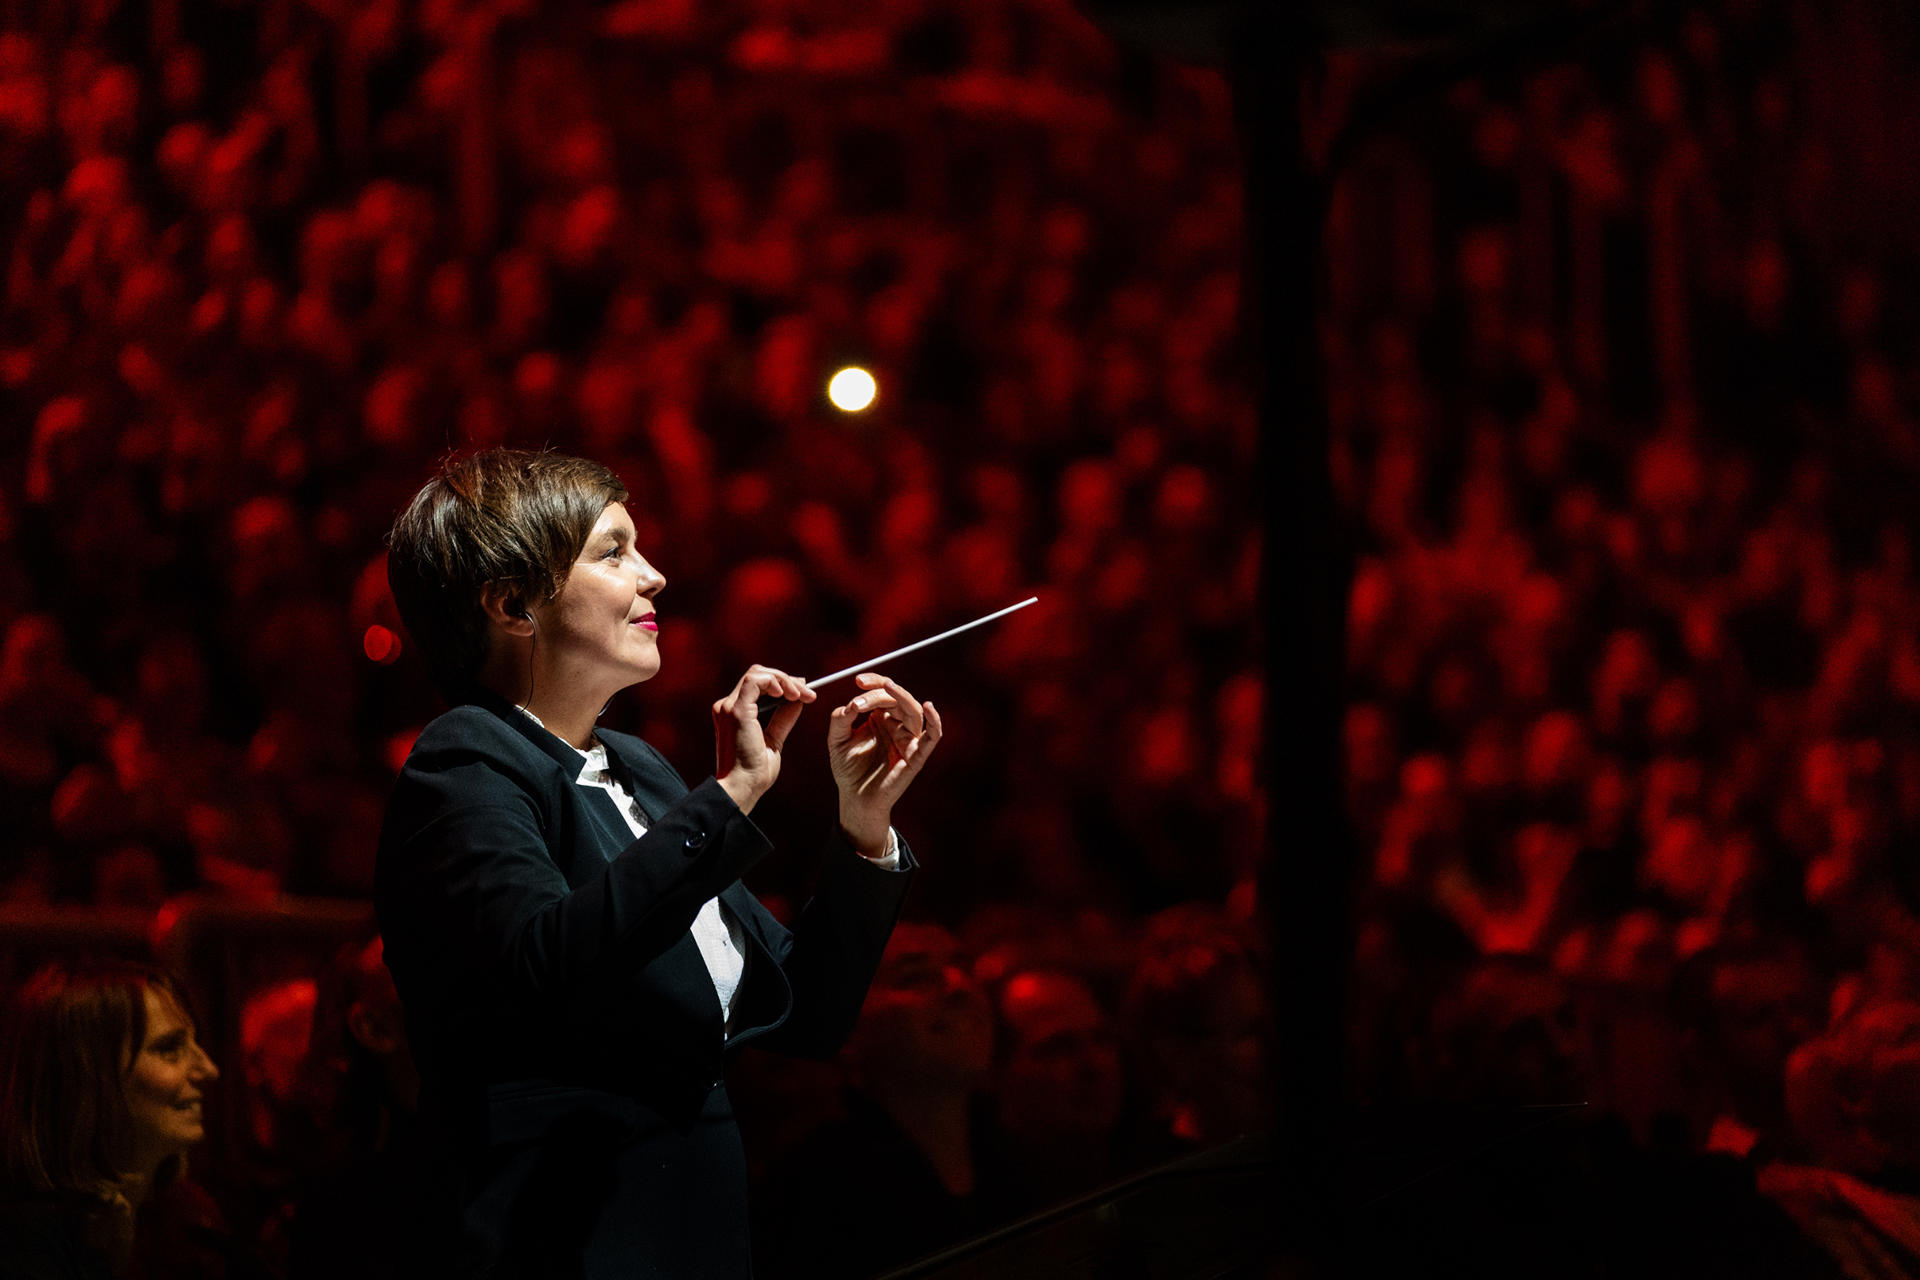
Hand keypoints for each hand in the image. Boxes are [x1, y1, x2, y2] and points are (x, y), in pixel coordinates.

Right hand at [714, 666, 813, 813]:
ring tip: (801, 694)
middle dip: (786, 680)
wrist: (743, 788)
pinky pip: (755, 681)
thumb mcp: (774, 740)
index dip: (781, 684)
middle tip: (808, 692)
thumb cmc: (755, 773)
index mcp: (733, 713)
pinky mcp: (736, 710)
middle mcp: (726, 706)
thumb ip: (783, 719)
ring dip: (784, 680)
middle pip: (757, 675)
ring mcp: (728, 707)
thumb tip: (798, 701)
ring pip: (757, 673)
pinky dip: (774, 682)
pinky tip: (788, 694)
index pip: (756, 685)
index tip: (803, 693)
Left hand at [828, 673, 942, 855]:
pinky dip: (934, 721)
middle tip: (862, 686)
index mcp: (881, 718)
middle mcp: (897, 725)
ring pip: (913, 711)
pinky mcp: (916, 756)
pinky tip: (928, 707)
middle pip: (897, 698)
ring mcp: (908, 739)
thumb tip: (851, 704)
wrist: (854, 799)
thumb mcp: (836, 740)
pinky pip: (932, 737)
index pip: (883, 692)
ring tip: (888, 687)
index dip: (874, 682)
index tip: (858, 679)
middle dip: (881, 689)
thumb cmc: (848, 770)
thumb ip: (840, 719)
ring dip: (901, 696)